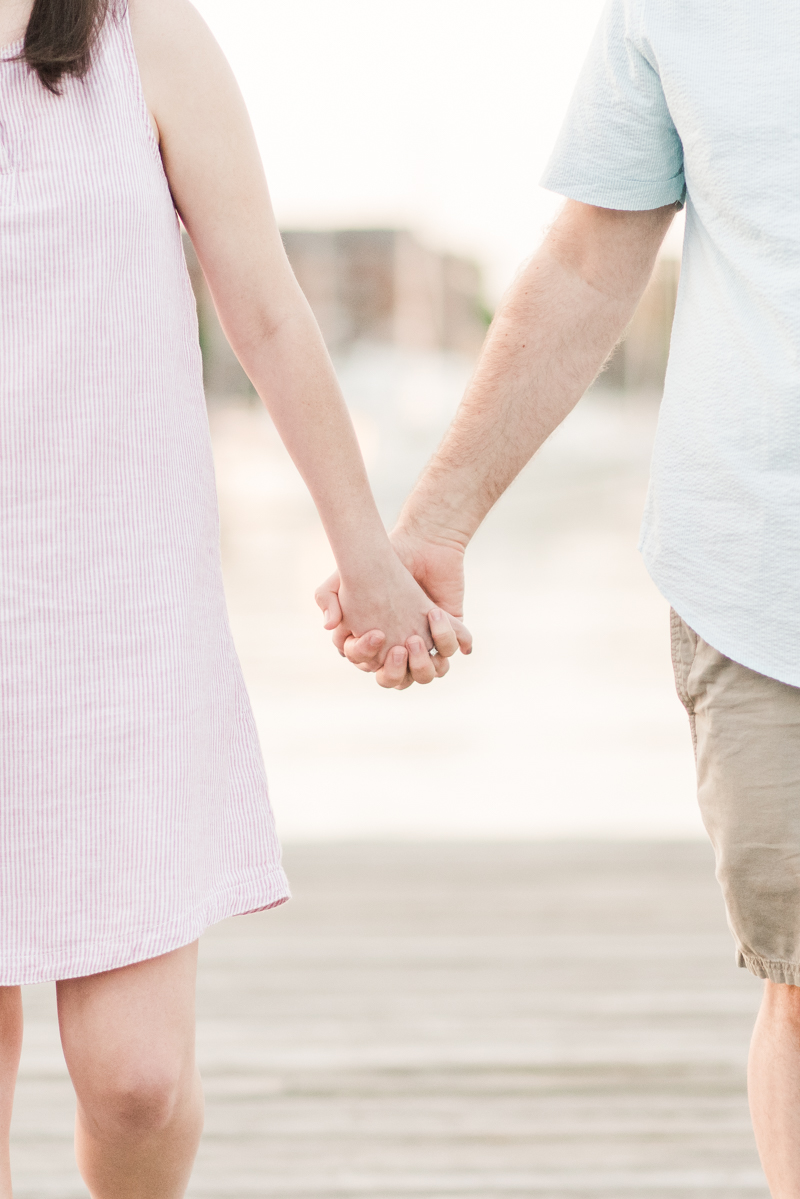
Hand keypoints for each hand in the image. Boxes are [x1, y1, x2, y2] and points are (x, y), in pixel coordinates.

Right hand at [315, 525, 470, 687]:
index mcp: (373, 644)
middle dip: (395, 671)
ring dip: (421, 664)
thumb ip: (326, 598)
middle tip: (399, 646)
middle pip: (395, 680)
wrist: (419, 544)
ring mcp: (425, 643)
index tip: (375, 634)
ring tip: (416, 639)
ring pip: (425, 674)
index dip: (367, 657)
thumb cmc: (379, 563)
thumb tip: (329, 626)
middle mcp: (399, 649)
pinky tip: (435, 616)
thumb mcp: (341, 578)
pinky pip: (450, 650)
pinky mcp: (448, 633)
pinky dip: (446, 639)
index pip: (368, 665)